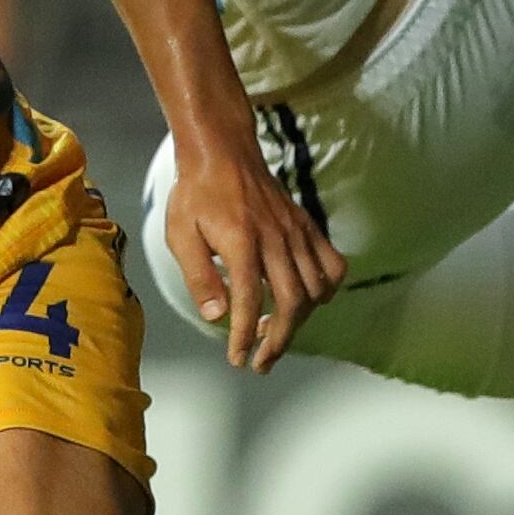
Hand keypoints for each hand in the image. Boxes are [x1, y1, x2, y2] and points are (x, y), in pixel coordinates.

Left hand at [160, 144, 343, 374]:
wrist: (224, 152)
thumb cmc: (197, 194)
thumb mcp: (181, 234)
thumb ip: (198, 276)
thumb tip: (215, 316)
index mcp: (241, 242)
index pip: (250, 301)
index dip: (245, 336)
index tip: (238, 359)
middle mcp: (276, 239)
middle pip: (291, 302)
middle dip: (278, 340)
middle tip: (261, 362)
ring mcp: (297, 233)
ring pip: (315, 289)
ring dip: (299, 320)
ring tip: (274, 333)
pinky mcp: (308, 228)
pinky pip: (332, 265)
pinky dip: (326, 290)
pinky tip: (306, 300)